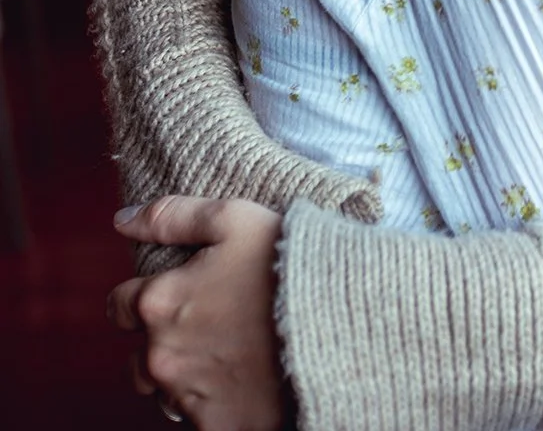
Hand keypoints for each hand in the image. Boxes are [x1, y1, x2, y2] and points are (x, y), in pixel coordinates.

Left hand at [106, 196, 287, 430]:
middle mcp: (161, 353)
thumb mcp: (236, 218)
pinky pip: (197, 420)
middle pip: (139, 354)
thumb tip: (122, 220)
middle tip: (212, 325)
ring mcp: (186, 395)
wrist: (339, 319)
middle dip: (163, 341)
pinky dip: (213, 405)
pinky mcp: (215, 425)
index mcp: (160, 302)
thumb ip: (173, 217)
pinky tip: (245, 384)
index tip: (179, 292)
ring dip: (185, 376)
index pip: (119, 305)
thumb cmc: (289, 262)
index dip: (145, 295)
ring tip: (231, 355)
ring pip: (165, 390)